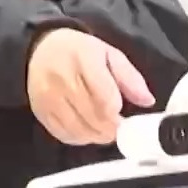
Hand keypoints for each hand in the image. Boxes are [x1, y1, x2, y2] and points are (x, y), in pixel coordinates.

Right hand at [27, 29, 155, 145]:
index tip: (126, 118)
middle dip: (112, 128)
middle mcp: (61, 80)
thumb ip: (130, 77)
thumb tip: (147, 101)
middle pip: (94, 117)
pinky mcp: (40, 112)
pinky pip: (63, 135)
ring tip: (105, 129)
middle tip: (119, 127)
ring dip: (97, 136)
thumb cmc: (79, 52)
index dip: (119, 114)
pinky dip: (80, 138)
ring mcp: (47, 98)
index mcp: (82, 60)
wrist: (40, 49)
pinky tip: (87, 129)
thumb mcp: (109, 54)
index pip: (106, 99)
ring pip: (79, 130)